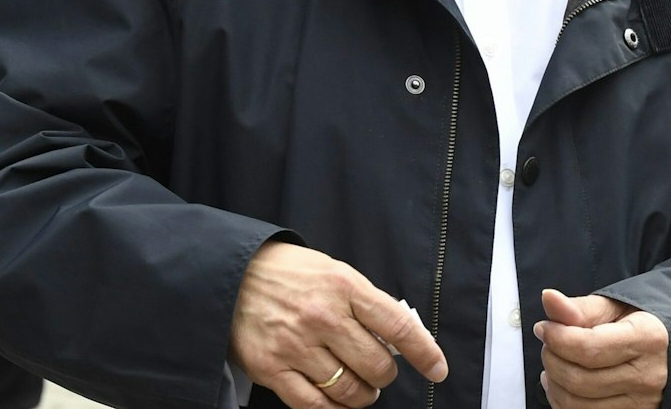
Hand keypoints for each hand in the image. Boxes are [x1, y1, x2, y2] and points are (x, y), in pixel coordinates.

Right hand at [228, 242, 446, 408]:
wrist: (233, 275)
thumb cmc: (292, 274)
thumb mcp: (337, 274)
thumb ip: (366, 305)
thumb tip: (398, 341)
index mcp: (345, 288)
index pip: (399, 326)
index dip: (425, 353)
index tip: (438, 370)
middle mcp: (323, 317)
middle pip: (376, 365)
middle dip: (385, 376)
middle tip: (380, 373)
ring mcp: (296, 345)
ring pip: (348, 389)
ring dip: (363, 395)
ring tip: (362, 389)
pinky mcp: (271, 369)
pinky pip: (312, 404)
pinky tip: (337, 403)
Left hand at [536, 288, 668, 407]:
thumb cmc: (645, 324)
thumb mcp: (617, 307)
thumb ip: (581, 307)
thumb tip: (549, 299)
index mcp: (648, 339)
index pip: (588, 348)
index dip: (557, 338)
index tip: (544, 327)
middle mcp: (647, 376)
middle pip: (579, 379)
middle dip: (552, 358)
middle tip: (550, 342)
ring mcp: (640, 403)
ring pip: (577, 404)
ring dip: (554, 383)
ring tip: (555, 362)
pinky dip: (563, 402)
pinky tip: (563, 383)